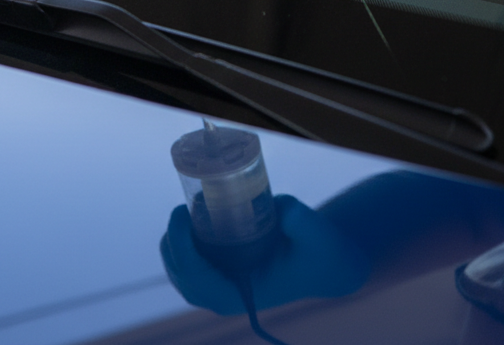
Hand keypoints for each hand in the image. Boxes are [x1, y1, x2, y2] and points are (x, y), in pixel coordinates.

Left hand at [160, 195, 371, 315]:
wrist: (330, 262)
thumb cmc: (322, 251)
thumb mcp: (316, 233)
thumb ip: (300, 220)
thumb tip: (279, 207)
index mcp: (243, 295)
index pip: (196, 278)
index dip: (181, 246)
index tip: (181, 213)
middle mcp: (228, 295)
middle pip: (181, 274)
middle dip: (173, 241)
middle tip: (183, 206)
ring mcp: (224, 286)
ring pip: (182, 268)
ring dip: (177, 239)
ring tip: (190, 208)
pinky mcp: (225, 272)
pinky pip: (194, 259)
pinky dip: (188, 239)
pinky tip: (198, 213)